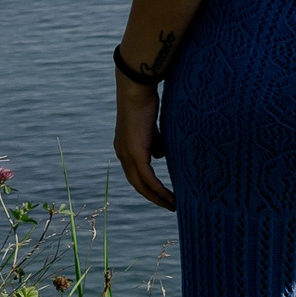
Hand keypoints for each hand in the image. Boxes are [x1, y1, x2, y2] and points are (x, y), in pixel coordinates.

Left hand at [114, 73, 174, 209]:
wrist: (136, 90)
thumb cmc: (145, 102)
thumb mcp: (150, 127)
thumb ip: (154, 143)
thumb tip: (160, 156)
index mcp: (124, 148)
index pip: (136, 174)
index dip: (148, 187)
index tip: (163, 195)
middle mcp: (122, 154)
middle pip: (137, 185)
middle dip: (154, 198)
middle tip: (170, 206)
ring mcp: (127, 155)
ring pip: (142, 185)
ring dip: (158, 198)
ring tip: (173, 206)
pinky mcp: (135, 153)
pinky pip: (148, 179)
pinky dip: (159, 190)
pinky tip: (170, 197)